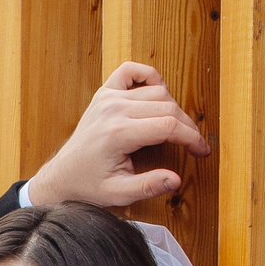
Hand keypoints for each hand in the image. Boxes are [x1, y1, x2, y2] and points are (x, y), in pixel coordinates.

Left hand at [27, 62, 211, 208]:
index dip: (191, 138)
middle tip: (193, 144)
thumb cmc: (89, 185)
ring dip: (172, 107)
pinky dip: (149, 76)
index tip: (201, 151)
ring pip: (157, 91)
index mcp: (118, 133)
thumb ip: (148, 187)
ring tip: (175, 129)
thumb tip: (176, 180)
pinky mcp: (104, 93)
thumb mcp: (118, 194)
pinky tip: (157, 92)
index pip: (168, 126)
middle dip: (187, 126)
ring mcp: (107, 98)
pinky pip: (131, 71)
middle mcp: (113, 110)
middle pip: (167, 107)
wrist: (63, 175)